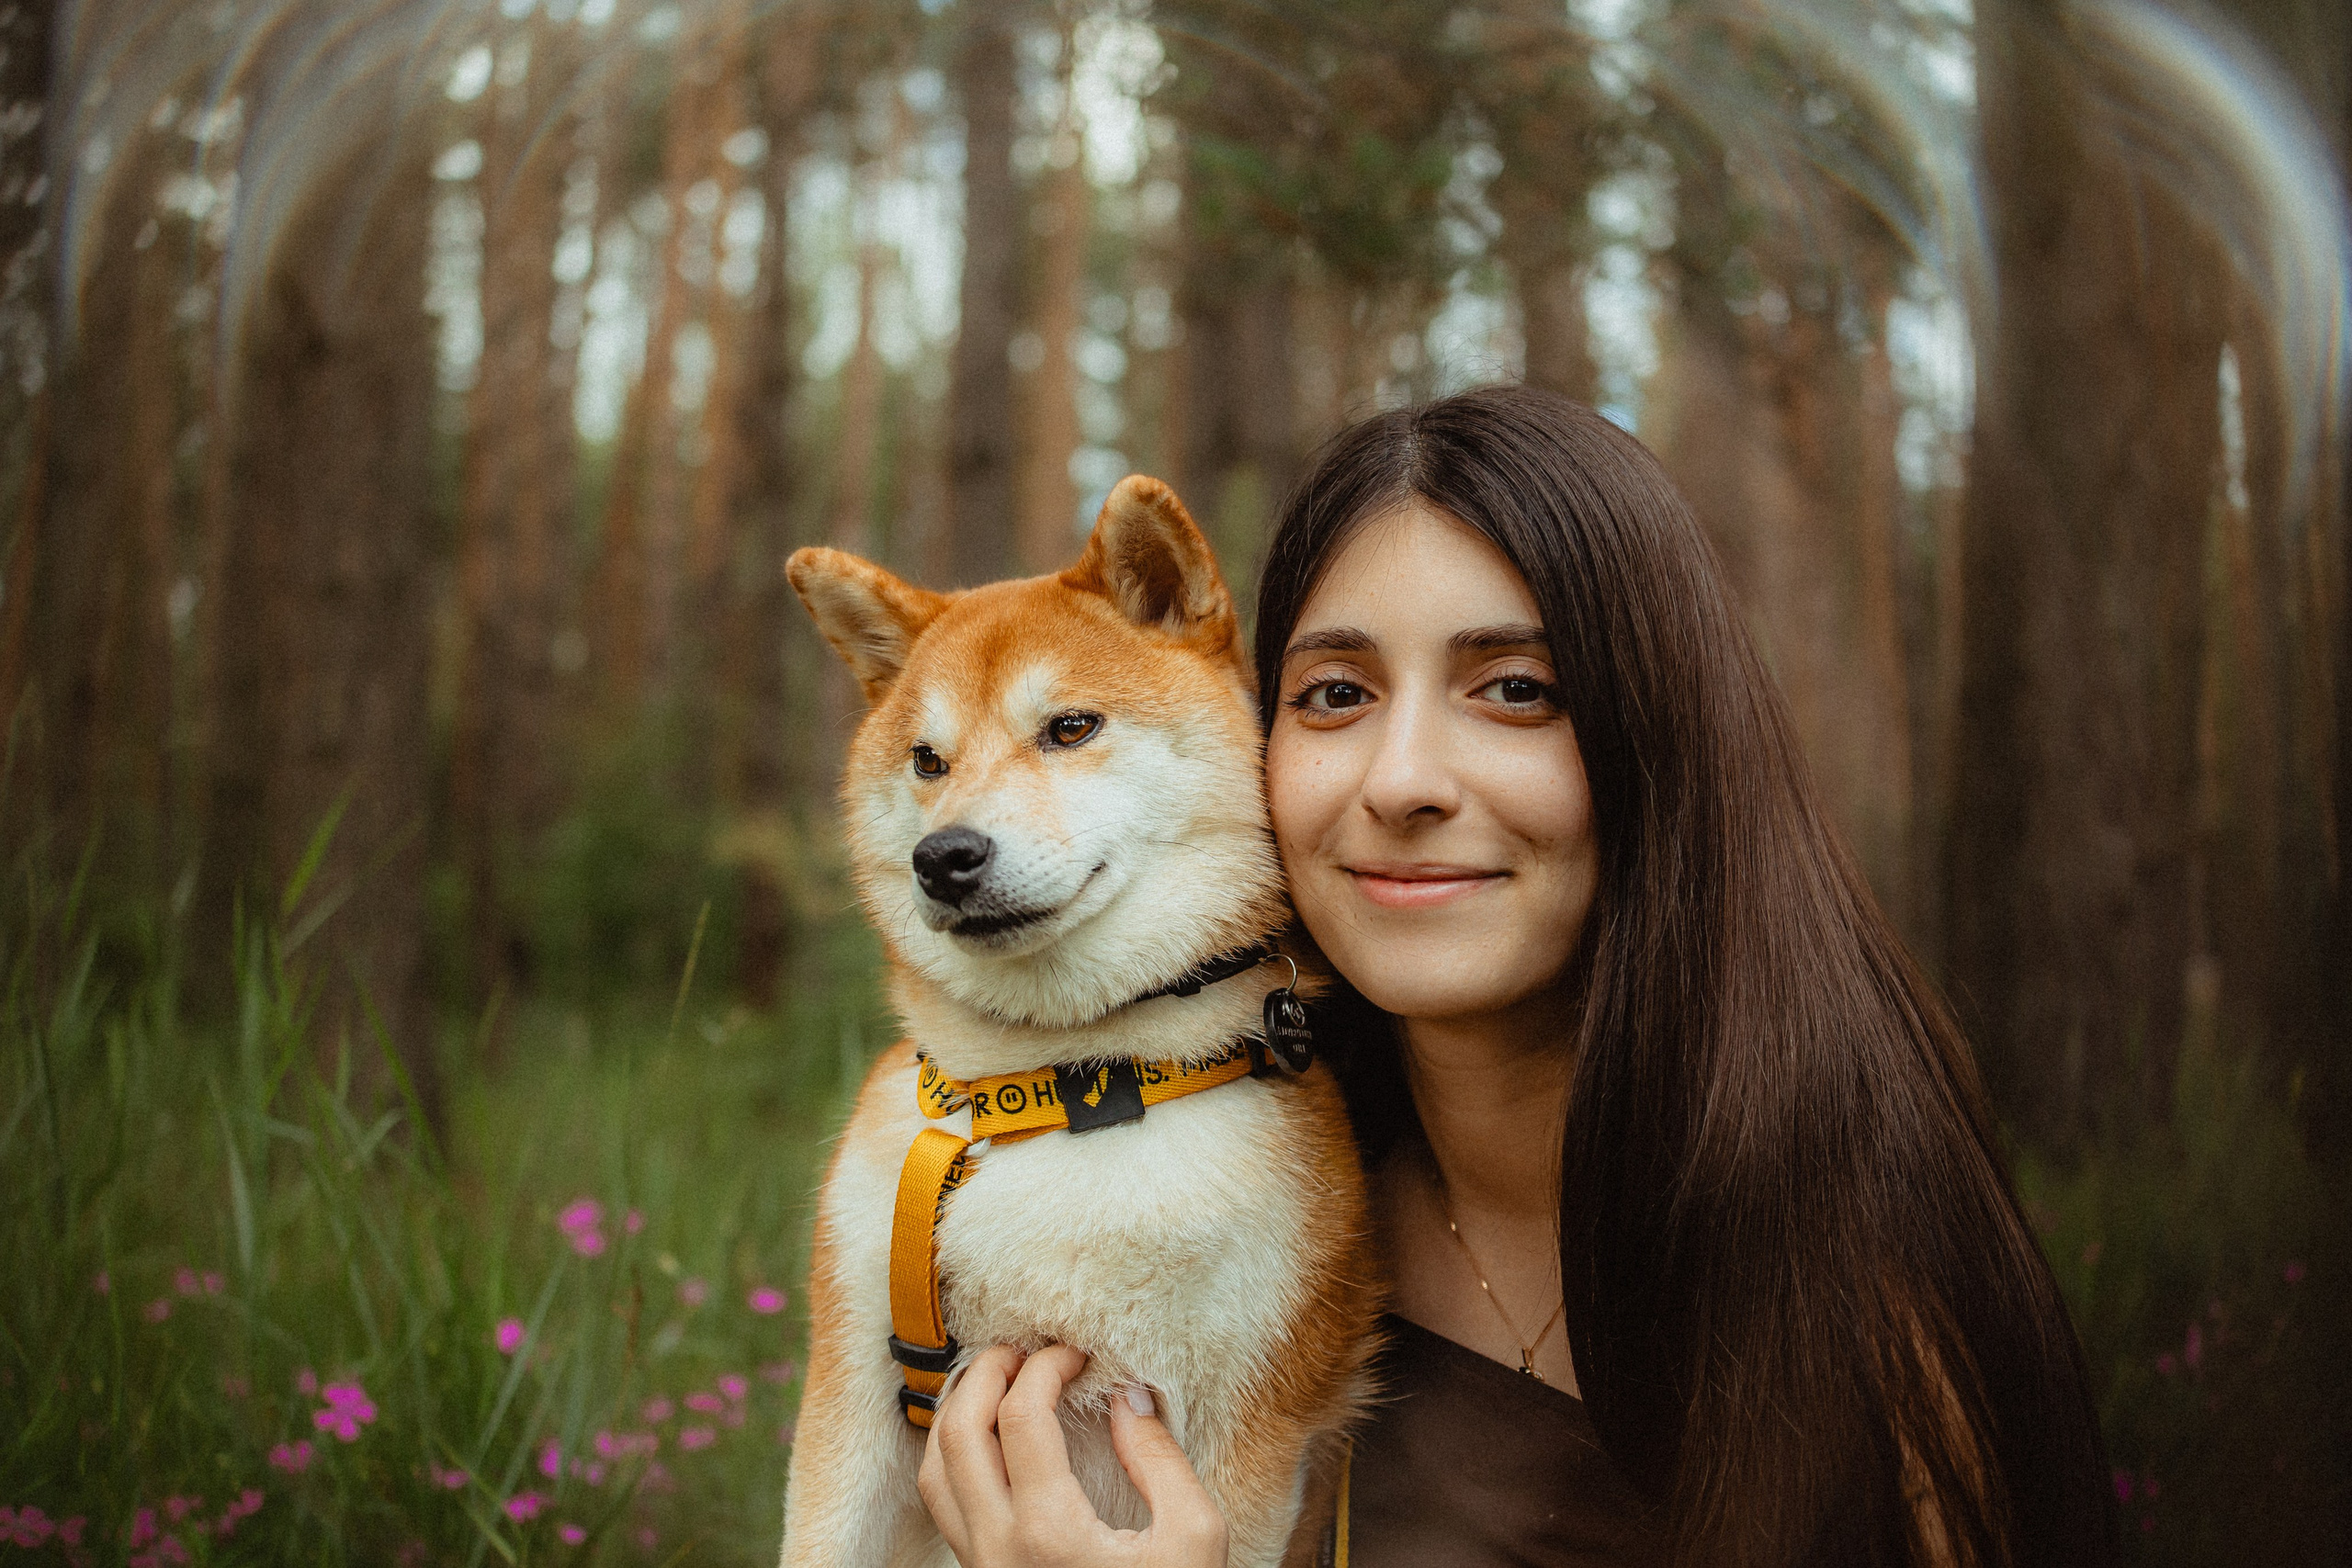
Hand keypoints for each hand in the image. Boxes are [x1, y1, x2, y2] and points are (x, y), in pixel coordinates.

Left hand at [918, 1344, 1228, 1567]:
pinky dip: (951, 1454)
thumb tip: (1126, 1395)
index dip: (1045, 1365)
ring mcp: (981, 1566)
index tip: (1076, 1354)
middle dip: (987, 1372)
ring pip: (932, 1469)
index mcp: (1050, 1531)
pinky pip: (941, 1503)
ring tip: (997, 1381)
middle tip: (1024, 1349)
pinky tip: (986, 1437)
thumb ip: (1159, 1457)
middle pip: (957, 1430)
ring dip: (957, 1411)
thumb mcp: (1193, 1537)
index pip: (1020, 1414)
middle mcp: (998, 1548)